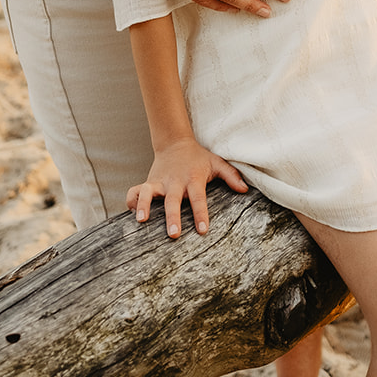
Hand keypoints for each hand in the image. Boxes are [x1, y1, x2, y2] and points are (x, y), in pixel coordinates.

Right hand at [128, 139, 247, 236]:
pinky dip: (131, 201)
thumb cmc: (198, 158)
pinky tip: (131, 213)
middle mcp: (175, 182)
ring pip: (148, 193)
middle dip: (172, 217)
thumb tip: (245, 190)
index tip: (203, 229)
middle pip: (173, 200)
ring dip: (144, 205)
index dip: (200, 213)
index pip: (198, 198)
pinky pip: (134, 191)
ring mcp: (159, 182)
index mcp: (193, 179)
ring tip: (141, 220)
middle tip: (173, 235)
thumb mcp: (216, 163)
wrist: (175, 142)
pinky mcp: (147, 183)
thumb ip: (231, 176)